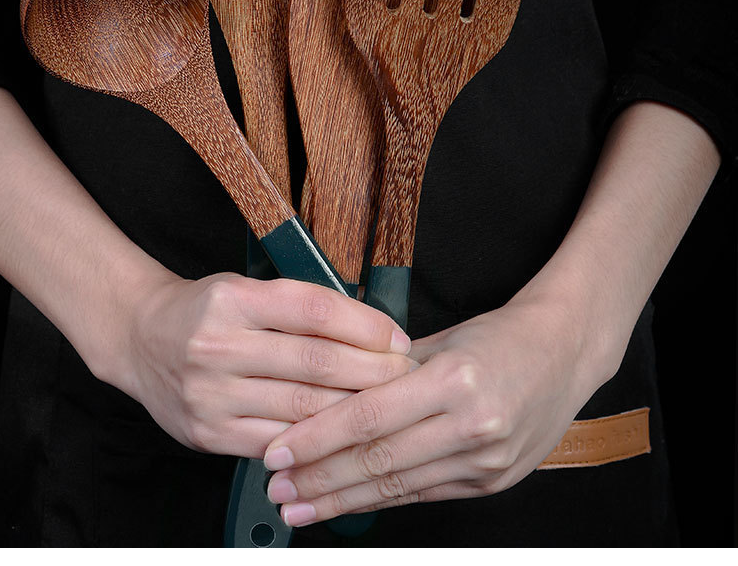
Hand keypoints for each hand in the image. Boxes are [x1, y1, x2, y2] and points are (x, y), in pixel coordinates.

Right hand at [120, 271, 412, 458]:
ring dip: (352, 410)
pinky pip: (277, 444)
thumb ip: (299, 305)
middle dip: (371, 372)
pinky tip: (342, 435)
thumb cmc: (206, 310)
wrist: (141, 339)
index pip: (314, 311)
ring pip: (301, 410)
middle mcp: (218, 346)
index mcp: (233, 299)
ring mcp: (211, 395)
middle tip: (405, 375)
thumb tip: (372, 328)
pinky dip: (315, 442)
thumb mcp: (246, 287)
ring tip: (385, 406)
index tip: (397, 338)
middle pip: (315, 363)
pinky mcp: (208, 434)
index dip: (365, 326)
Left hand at [262, 290, 601, 525]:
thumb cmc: (501, 336)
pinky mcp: (491, 482)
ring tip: (298, 506)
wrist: (567, 352)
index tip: (278, 450)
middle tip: (276, 488)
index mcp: (455, 379)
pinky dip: (380, 500)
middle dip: (319, 479)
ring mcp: (486, 460)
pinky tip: (346, 503)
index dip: (318, 438)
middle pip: (379, 460)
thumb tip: (329, 391)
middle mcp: (473, 425)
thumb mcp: (443, 339)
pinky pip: (423, 494)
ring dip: (341, 500)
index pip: (370, 417)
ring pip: (397, 486)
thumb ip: (390, 369)